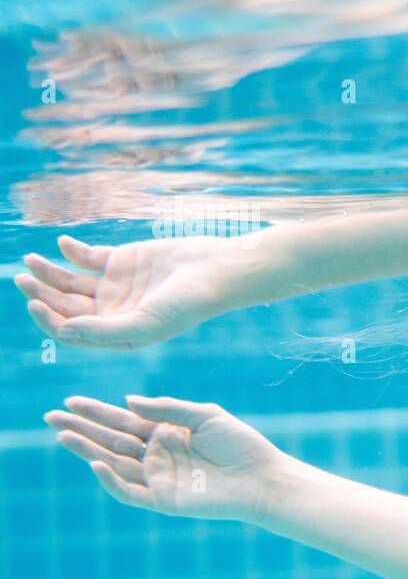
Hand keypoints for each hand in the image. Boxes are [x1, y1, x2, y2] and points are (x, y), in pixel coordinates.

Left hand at [15, 234, 239, 349]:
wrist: (214, 270)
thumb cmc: (187, 304)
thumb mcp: (145, 324)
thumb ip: (104, 331)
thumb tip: (64, 331)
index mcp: (116, 334)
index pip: (71, 330)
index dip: (48, 319)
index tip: (34, 302)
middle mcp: (111, 312)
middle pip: (65, 305)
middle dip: (41, 293)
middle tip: (22, 278)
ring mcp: (114, 286)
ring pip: (70, 281)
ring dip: (49, 272)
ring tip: (30, 260)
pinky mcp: (120, 261)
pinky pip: (86, 257)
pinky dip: (71, 251)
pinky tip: (63, 244)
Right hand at [45, 395, 284, 521]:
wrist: (262, 476)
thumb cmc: (240, 444)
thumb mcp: (204, 416)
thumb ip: (168, 409)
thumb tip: (128, 401)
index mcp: (166, 434)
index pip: (123, 422)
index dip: (97, 412)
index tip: (71, 400)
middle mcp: (157, 456)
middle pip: (111, 441)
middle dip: (82, 429)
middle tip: (52, 416)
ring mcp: (158, 479)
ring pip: (114, 464)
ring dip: (87, 450)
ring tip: (64, 435)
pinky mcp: (163, 500)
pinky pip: (130, 492)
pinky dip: (111, 480)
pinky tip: (95, 463)